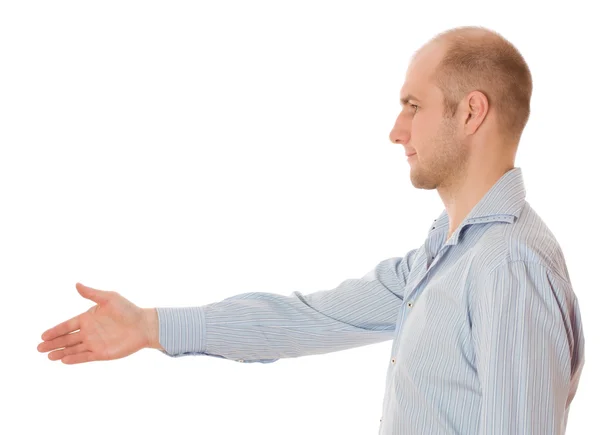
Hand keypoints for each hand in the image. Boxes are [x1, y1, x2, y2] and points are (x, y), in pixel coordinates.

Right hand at [37, 283, 151, 363]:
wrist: (144, 325)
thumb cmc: (128, 309)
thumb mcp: (109, 298)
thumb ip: (92, 294)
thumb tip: (77, 284)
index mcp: (89, 318)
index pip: (68, 325)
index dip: (55, 330)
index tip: (43, 336)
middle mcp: (89, 331)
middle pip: (67, 339)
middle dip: (53, 343)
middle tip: (39, 348)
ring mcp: (95, 343)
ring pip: (73, 349)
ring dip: (61, 352)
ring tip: (48, 356)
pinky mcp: (102, 353)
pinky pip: (85, 357)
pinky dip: (74, 359)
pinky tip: (63, 360)